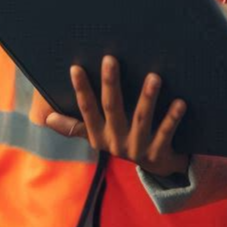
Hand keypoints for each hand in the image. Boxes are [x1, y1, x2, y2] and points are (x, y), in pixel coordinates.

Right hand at [40, 55, 190, 176]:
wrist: (159, 167)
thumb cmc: (125, 141)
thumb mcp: (98, 136)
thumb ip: (75, 127)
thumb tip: (47, 117)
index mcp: (99, 136)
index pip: (87, 109)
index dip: (81, 90)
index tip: (75, 67)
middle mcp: (116, 142)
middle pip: (112, 109)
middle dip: (110, 84)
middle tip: (110, 59)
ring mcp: (138, 149)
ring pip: (141, 120)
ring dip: (147, 98)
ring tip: (154, 77)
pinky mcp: (159, 153)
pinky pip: (166, 133)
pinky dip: (172, 118)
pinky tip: (180, 102)